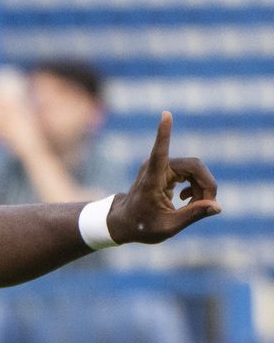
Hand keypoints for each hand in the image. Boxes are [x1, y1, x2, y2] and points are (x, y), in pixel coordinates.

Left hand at [107, 111, 220, 243]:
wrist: (124, 223)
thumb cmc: (141, 226)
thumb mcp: (168, 227)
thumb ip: (193, 215)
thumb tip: (217, 206)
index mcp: (152, 178)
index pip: (159, 151)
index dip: (164, 133)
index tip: (166, 115)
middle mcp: (156, 166)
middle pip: (195, 167)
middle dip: (206, 186)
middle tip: (206, 207)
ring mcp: (161, 166)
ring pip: (195, 170)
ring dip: (201, 188)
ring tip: (193, 207)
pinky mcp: (166, 169)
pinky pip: (191, 173)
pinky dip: (195, 187)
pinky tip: (186, 200)